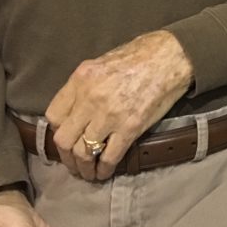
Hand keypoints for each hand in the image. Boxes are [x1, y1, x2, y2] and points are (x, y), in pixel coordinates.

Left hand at [45, 30, 193, 181]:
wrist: (173, 55)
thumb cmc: (141, 54)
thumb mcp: (104, 61)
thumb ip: (86, 85)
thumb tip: (77, 108)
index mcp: (81, 78)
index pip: (53, 116)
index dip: (57, 131)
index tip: (66, 138)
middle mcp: (90, 97)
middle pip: (64, 139)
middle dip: (67, 156)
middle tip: (75, 162)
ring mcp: (109, 114)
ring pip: (83, 153)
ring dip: (84, 167)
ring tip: (89, 172)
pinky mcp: (130, 127)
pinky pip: (109, 157)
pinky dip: (104, 170)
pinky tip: (105, 172)